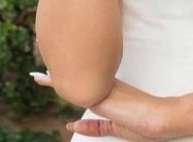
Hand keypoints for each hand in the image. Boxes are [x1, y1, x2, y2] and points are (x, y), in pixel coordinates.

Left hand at [31, 71, 179, 140]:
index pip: (84, 81)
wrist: (156, 118)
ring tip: (37, 73)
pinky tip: (44, 78)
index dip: (69, 76)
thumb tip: (72, 124)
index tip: (54, 72)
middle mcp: (101, 86)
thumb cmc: (141, 124)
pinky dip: (57, 82)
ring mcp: (100, 87)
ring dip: (53, 76)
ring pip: (73, 78)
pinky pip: (75, 86)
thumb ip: (96, 127)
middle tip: (39, 65)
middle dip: (57, 72)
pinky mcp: (99, 92)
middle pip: (75, 76)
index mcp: (106, 91)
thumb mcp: (115, 128)